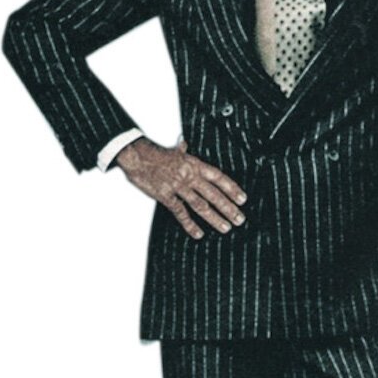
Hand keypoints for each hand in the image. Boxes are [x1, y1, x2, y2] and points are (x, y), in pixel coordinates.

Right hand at [116, 137, 246, 238]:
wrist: (135, 155)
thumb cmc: (153, 153)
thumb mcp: (173, 151)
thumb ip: (182, 151)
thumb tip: (184, 144)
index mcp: (193, 164)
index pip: (218, 177)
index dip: (231, 189)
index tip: (242, 199)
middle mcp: (188, 175)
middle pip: (213, 194)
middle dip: (228, 208)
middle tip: (239, 219)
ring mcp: (177, 186)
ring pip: (200, 205)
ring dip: (214, 218)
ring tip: (225, 227)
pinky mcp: (165, 195)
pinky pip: (180, 212)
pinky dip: (190, 224)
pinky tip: (198, 233)